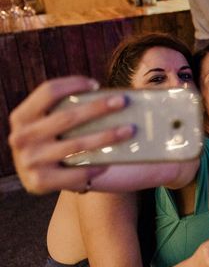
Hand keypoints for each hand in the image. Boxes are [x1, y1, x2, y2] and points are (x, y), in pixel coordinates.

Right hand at [8, 76, 133, 193]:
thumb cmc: (53, 139)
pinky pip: (76, 172)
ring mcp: (29, 161)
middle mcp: (21, 137)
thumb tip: (111, 96)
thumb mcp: (49, 122)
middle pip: (66, 117)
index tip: (96, 84)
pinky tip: (111, 161)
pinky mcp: (39, 182)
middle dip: (98, 108)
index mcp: (21, 116)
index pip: (48, 92)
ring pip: (76, 144)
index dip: (73, 84)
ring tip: (129, 130)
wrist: (39, 176)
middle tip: (122, 101)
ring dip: (106, 136)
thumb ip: (68, 107)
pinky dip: (96, 166)